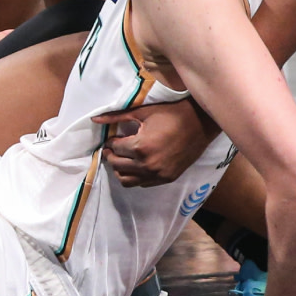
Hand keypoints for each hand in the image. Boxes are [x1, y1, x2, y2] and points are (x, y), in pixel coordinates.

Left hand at [92, 99, 216, 186]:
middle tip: (112, 148)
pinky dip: (136, 176)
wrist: (201, 122)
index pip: (115, 149)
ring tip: (122, 158)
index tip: (112, 138)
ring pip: (127, 180)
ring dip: (120, 170)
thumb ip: (116, 117)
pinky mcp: (168, 178)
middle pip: (117, 166)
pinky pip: (143, 183)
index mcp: (140, 147)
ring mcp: (158, 174)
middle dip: (111, 156)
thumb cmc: (171, 113)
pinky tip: (137, 163)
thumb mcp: (142, 112)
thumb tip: (94, 118)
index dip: (110, 142)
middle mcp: (148, 165)